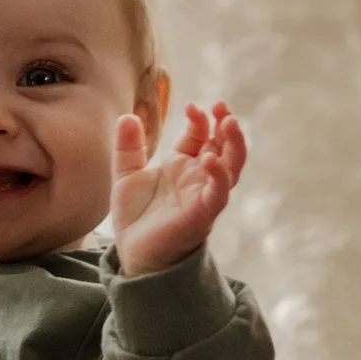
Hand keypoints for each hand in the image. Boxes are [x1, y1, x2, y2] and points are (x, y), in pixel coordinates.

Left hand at [111, 99, 245, 277]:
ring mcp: (204, 195)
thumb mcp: (126, 175)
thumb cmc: (136, 217)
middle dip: (226, 125)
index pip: (201, 135)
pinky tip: (210, 160)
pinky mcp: (203, 214)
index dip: (200, 120)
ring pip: (231, 167)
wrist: (133, 253)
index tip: (192, 106)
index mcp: (183, 165)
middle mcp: (198, 177)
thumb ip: (128, 148)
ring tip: (228, 122)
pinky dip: (218, 176)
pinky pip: (218, 194)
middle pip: (224, 146)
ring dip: (233, 145)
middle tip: (221, 107)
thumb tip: (127, 116)